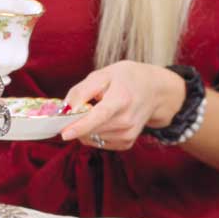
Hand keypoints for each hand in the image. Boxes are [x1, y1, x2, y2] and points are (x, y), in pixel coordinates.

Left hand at [61, 61, 184, 150]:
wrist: (154, 90)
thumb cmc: (125, 79)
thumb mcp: (103, 74)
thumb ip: (82, 91)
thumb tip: (66, 109)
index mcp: (121, 99)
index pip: (99, 116)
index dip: (81, 126)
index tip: (64, 134)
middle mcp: (126, 121)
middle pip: (91, 129)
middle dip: (75, 123)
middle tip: (77, 109)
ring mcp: (128, 134)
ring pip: (91, 138)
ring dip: (84, 128)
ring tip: (96, 111)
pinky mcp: (126, 143)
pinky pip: (98, 142)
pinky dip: (93, 133)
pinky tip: (103, 120)